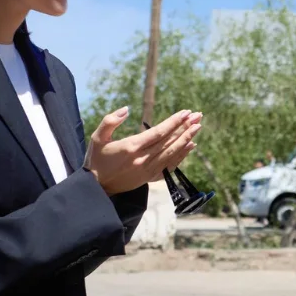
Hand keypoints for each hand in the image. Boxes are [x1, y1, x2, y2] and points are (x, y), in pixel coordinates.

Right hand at [84, 107, 201, 195]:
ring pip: (172, 153)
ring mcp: (148, 170)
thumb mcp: (97, 138)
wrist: (97, 187)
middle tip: (198, 116)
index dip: (173, 122)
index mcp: (131, 147)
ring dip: (187, 139)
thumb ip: (109, 121)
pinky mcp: (150, 178)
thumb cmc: (96, 159)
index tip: (186, 112)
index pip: (158, 132)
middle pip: (169, 141)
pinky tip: (191, 146)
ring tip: (198, 127)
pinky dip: (182, 156)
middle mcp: (143, 159)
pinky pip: (170, 166)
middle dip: (185, 127)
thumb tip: (126, 109)